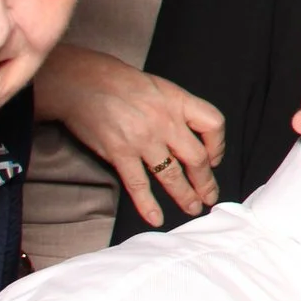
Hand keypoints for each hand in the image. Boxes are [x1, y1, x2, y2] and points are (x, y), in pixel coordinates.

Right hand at [37, 46, 223, 227]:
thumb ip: (177, 110)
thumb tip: (190, 136)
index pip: (214, 124)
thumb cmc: (121, 83)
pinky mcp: (120, 153)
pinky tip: (156, 218)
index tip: (214, 159)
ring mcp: (143, 140)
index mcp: (178, 102)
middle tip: (210, 196)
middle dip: (206, 181)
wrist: (82, 82)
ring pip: (171, 175)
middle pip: (196, 158)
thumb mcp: (160, 88)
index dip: (218, 145)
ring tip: (193, 209)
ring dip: (184, 196)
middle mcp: (165, 122)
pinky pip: (138, 184)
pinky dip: (148, 205)